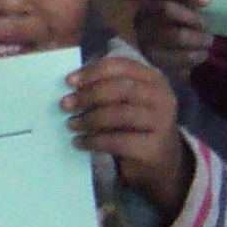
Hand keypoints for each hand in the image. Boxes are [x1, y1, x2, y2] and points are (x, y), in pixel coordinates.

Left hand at [64, 51, 191, 220]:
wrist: (161, 159)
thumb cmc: (136, 124)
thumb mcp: (128, 100)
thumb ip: (107, 88)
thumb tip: (72, 85)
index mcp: (153, 80)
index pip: (122, 66)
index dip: (93, 72)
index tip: (69, 82)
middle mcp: (162, 97)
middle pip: (120, 88)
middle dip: (88, 95)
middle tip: (65, 105)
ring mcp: (161, 122)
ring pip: (120, 114)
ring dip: (89, 119)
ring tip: (71, 124)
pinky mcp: (154, 147)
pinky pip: (118, 141)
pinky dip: (94, 141)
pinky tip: (80, 142)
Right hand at [131, 0, 214, 81]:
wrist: (165, 50)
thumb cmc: (181, 20)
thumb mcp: (185, 5)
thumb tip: (207, 0)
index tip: (208, 1)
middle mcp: (143, 16)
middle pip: (167, 10)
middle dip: (194, 18)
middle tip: (207, 25)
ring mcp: (144, 38)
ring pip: (177, 35)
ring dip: (199, 38)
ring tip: (208, 41)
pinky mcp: (154, 59)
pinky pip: (181, 57)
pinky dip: (198, 55)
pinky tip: (201, 53)